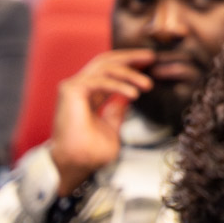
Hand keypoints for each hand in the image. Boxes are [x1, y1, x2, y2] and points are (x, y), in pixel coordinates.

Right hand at [49, 48, 153, 196]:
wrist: (73, 165)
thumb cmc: (87, 154)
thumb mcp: (111, 128)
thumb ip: (118, 111)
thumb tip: (128, 98)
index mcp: (87, 95)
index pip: (109, 71)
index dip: (129, 65)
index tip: (148, 64)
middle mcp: (79, 87)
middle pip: (107, 61)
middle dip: (130, 58)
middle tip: (151, 57)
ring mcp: (74, 86)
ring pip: (106, 68)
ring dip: (129, 73)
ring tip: (147, 83)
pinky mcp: (72, 90)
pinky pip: (102, 80)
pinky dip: (120, 85)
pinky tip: (134, 94)